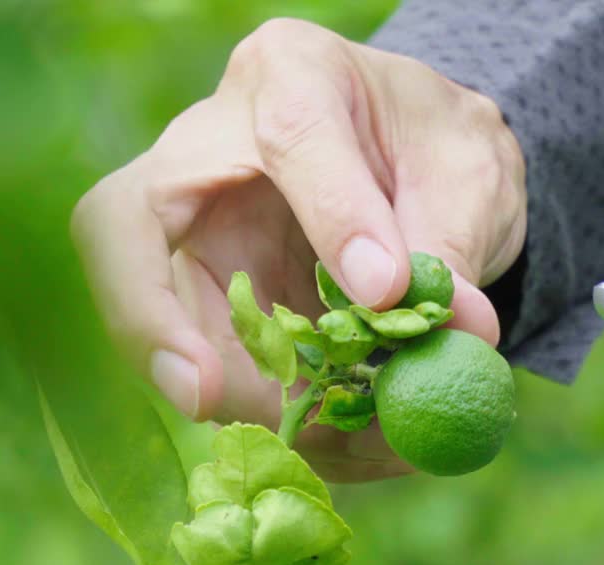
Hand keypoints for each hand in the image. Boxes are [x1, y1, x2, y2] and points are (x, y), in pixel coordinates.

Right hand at [71, 19, 525, 480]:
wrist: (425, 166)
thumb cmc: (438, 144)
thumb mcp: (469, 172)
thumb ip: (453, 243)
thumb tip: (461, 331)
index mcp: (292, 75)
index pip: (293, 134)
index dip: (336, 216)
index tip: (386, 290)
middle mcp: (210, 151)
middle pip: (133, 232)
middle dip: (181, 335)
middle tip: (249, 408)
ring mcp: (197, 231)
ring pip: (161, 318)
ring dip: (253, 400)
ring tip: (365, 446)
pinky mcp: (212, 305)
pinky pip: (215, 371)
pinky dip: (290, 423)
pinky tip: (366, 450)